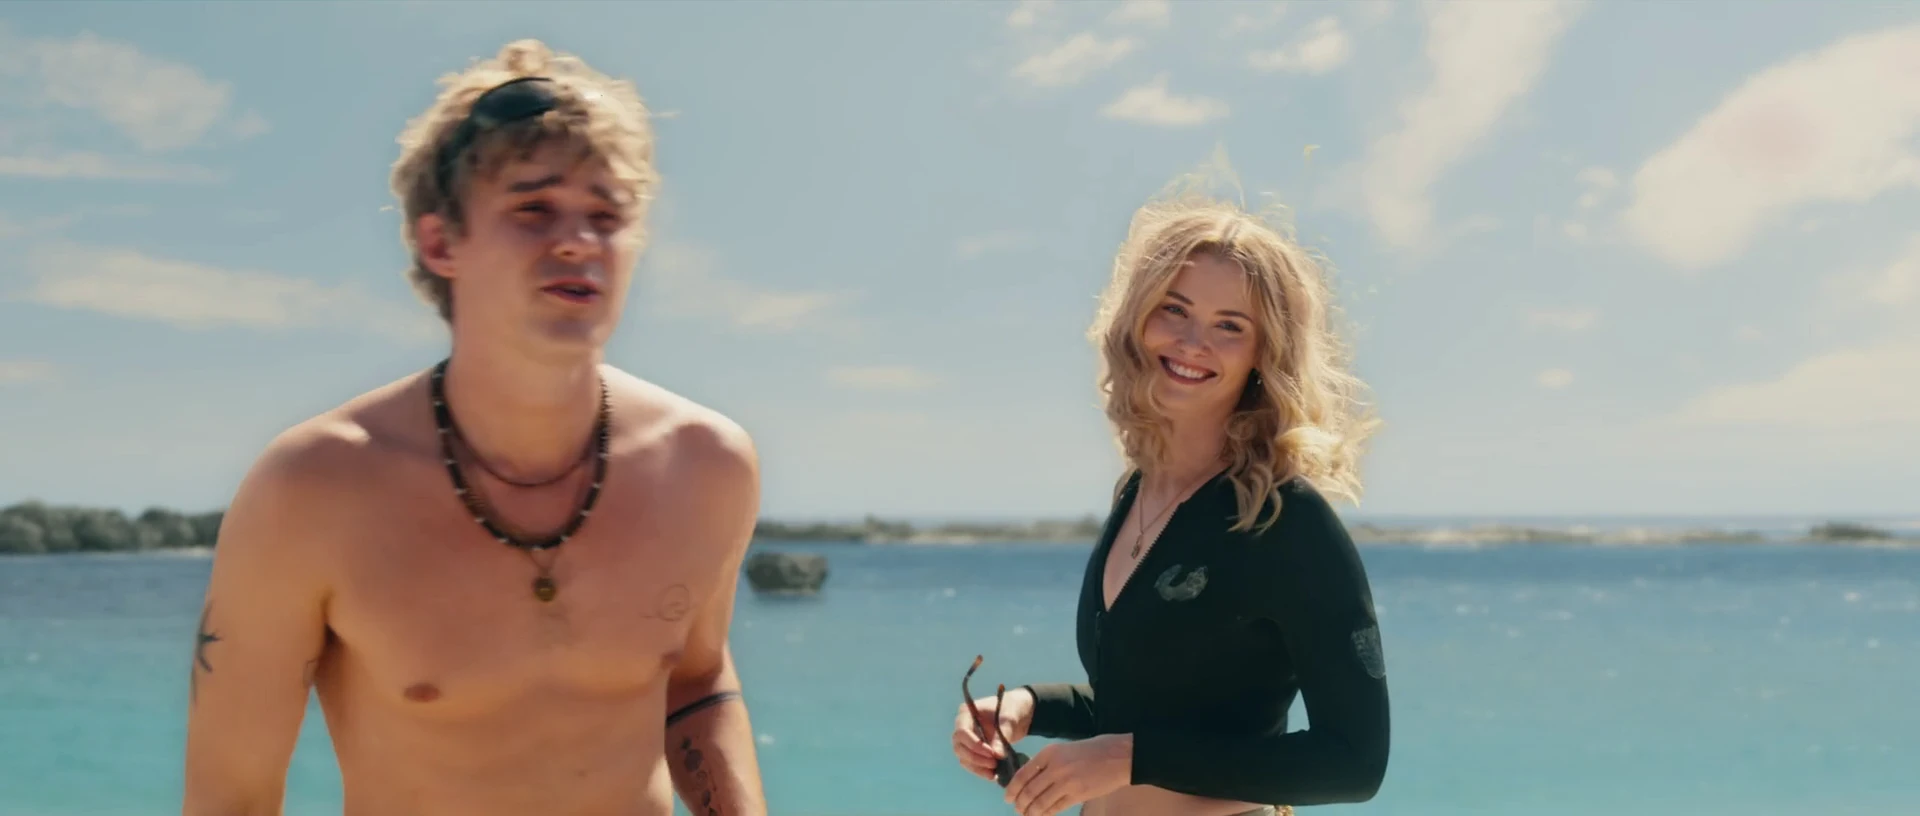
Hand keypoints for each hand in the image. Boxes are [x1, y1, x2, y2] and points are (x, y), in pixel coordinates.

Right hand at [952, 686, 1032, 781]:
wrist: (1019, 714)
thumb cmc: (1012, 709)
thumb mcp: (1009, 720)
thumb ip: (1002, 736)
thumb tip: (996, 755)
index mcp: (967, 714)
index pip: (962, 732)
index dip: (974, 745)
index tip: (992, 753)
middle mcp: (963, 727)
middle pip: (959, 747)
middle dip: (975, 758)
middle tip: (994, 763)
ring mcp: (968, 740)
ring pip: (964, 758)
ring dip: (977, 767)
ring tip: (994, 772)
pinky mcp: (975, 751)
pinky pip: (972, 764)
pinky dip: (981, 771)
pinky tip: (993, 775)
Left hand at [1003, 733, 1132, 815]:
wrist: (1119, 756)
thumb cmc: (1092, 750)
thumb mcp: (1064, 749)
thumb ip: (1047, 763)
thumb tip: (1030, 780)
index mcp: (1049, 752)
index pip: (1022, 773)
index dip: (1012, 788)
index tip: (1008, 797)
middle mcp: (1054, 767)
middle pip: (1029, 791)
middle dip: (1020, 803)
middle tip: (1017, 808)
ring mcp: (1066, 782)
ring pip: (1040, 802)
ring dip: (1030, 812)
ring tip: (1027, 815)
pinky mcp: (1077, 795)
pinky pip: (1055, 808)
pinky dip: (1046, 814)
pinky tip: (1042, 815)